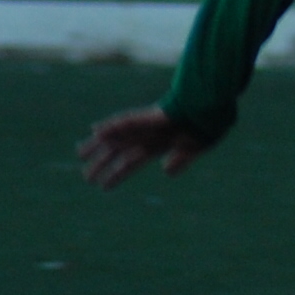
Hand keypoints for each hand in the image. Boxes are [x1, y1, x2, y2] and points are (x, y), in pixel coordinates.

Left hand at [79, 106, 213, 188]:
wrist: (215, 107)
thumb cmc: (209, 125)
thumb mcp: (197, 147)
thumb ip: (182, 159)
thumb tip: (167, 171)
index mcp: (157, 145)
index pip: (131, 162)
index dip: (116, 174)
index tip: (103, 187)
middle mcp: (147, 135)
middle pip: (118, 150)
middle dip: (101, 162)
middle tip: (85, 177)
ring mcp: (147, 125)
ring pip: (117, 136)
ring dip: (98, 144)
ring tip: (80, 153)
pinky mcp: (151, 115)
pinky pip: (128, 120)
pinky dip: (112, 125)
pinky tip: (96, 130)